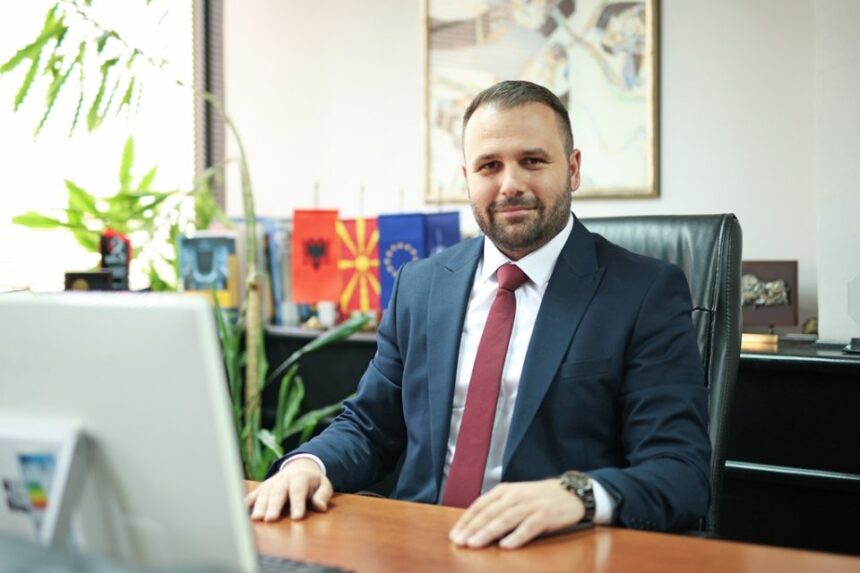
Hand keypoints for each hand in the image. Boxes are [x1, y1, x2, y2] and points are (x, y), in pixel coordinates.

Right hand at [246, 458, 332, 521]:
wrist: (299, 467)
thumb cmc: (312, 481)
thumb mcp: (324, 484)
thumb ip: (323, 495)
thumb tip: (321, 507)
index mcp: (300, 477)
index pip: (298, 491)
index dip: (298, 504)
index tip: (297, 517)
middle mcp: (283, 479)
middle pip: (278, 493)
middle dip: (273, 506)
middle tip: (271, 519)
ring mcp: (271, 483)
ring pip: (264, 494)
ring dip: (259, 506)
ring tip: (256, 519)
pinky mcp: (262, 488)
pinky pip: (253, 495)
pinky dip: (247, 503)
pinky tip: (241, 512)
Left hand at [449, 479, 584, 548]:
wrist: (571, 492)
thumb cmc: (539, 498)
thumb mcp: (516, 497)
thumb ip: (498, 508)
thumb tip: (475, 527)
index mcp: (505, 490)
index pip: (481, 505)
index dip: (466, 520)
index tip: (454, 534)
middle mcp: (515, 495)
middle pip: (490, 513)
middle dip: (472, 528)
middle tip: (459, 542)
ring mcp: (530, 505)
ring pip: (505, 519)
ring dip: (488, 532)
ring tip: (475, 544)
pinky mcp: (545, 515)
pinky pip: (529, 527)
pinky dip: (516, 536)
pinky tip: (505, 546)